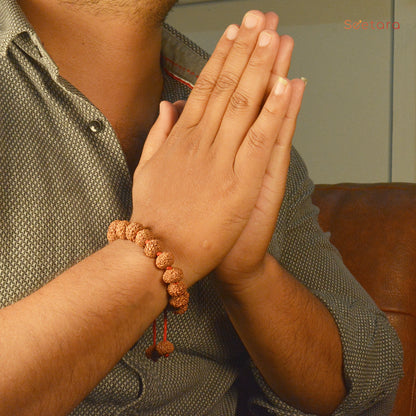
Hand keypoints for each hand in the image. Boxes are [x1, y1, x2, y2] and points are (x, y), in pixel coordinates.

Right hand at [131, 10, 292, 286]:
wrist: (159, 256)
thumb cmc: (154, 216)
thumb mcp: (146, 170)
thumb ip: (158, 135)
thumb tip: (168, 105)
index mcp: (180, 139)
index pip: (204, 87)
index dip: (221, 57)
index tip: (234, 32)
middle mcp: (200, 143)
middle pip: (227, 87)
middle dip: (245, 50)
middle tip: (261, 18)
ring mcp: (221, 161)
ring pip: (244, 106)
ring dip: (262, 69)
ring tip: (276, 37)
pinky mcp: (239, 184)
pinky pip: (259, 141)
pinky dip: (273, 112)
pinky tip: (285, 85)